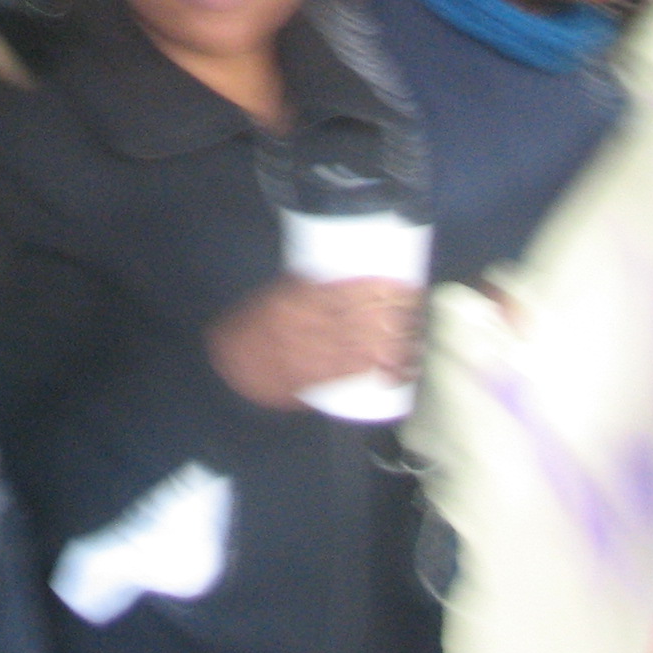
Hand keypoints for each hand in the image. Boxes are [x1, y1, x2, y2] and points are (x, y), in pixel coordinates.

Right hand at [204, 275, 417, 409]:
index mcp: (302, 299)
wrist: (233, 366)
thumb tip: (337, 276)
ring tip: (419, 329)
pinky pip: (359, 371)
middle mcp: (314, 326)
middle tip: (417, 302)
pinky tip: (405, 363)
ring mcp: (321, 353)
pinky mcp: (324, 376)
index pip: (353, 291)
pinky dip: (384, 368)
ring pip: (370, 344)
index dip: (383, 288)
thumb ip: (308, 287)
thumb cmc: (251, 327)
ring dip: (399, 338)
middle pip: (367, 316)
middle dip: (398, 310)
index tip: (403, 283)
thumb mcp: (276, 293)